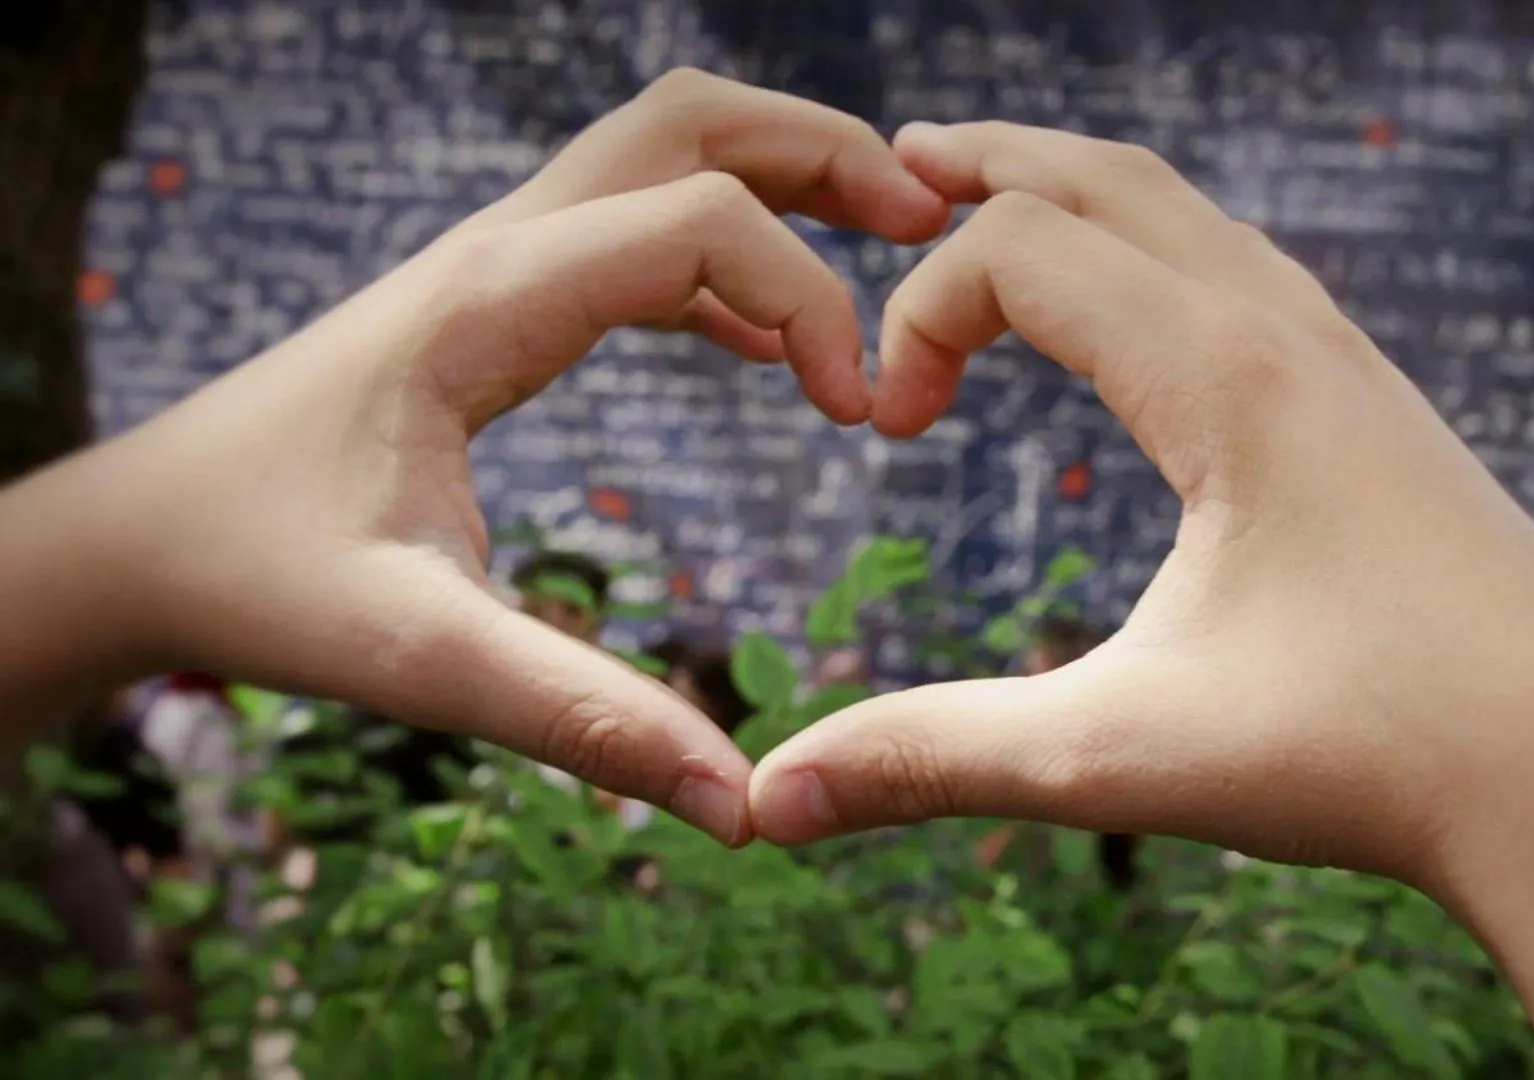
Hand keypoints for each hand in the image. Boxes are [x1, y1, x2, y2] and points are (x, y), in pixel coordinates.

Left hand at [0, 71, 947, 845]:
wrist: (145, 538)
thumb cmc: (262, 579)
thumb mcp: (415, 656)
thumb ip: (578, 719)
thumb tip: (736, 805)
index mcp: (493, 300)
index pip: (702, 220)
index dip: (811, 299)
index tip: (856, 419)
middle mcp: (501, 251)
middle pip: (689, 121)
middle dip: (821, 151)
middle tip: (928, 223)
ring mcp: (498, 267)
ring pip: (663, 157)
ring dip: (779, 183)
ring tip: (887, 252)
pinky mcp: (497, 307)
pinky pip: (636, 240)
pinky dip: (725, 262)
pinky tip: (766, 352)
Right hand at [750, 118, 1533, 880]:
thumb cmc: (1369, 759)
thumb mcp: (1118, 753)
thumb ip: (932, 758)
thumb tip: (766, 806)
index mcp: (1223, 377)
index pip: (1018, 251)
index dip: (917, 317)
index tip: (888, 433)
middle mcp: (1292, 336)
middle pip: (1109, 179)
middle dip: (989, 166)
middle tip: (895, 168)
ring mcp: (1352, 365)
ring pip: (1193, 218)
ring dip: (1082, 199)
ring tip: (1003, 207)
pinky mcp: (1384, 413)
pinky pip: (1253, 276)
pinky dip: (1160, 255)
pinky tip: (1150, 321)